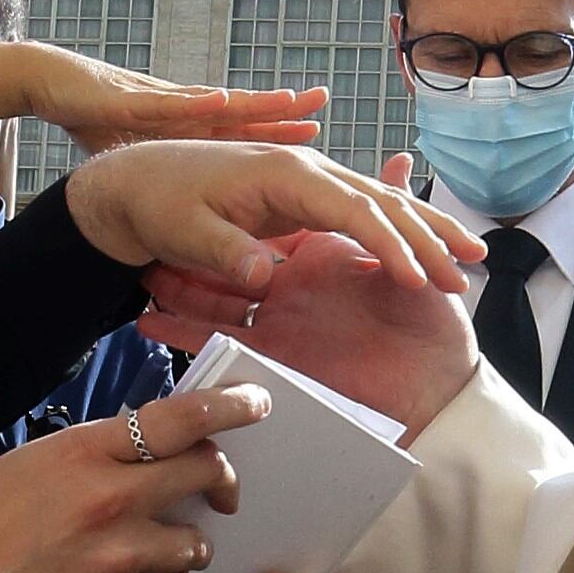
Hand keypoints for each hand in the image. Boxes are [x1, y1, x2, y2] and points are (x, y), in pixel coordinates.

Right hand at [0, 383, 269, 572]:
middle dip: (221, 480)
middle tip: (219, 489)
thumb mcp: (28, 466)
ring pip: (194, 542)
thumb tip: (147, 446)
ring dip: (183, 543)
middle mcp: (110, 501)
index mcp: (84, 455)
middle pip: (207, 473)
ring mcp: (119, 558)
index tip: (256, 403)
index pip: (180, 419)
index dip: (230, 407)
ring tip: (139, 548)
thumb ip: (93, 454)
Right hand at [17, 47, 327, 153]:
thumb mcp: (140, 151)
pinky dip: (194, 103)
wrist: (53, 83)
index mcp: (186, 125)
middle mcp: (181, 109)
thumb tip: (195, 206)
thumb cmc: (96, 119)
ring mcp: (159, 101)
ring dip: (250, 102)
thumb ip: (168, 171)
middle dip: (279, 107)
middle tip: (321, 100)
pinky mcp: (130, 99)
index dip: (276, 126)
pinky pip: (166, 104)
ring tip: (287, 99)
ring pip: (212, 103)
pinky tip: (222, 100)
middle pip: (238, 110)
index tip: (316, 128)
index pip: (240, 125)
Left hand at [64, 139, 481, 295]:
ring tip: (466, 258)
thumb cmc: (159, 200)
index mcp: (285, 175)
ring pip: (380, 207)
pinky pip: (359, 216)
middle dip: (429, 234)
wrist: (134, 178)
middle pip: (382, 205)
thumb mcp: (186, 231)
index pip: (355, 208)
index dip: (391, 244)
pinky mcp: (302, 201)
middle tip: (469, 265)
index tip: (419, 278)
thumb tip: (269, 277)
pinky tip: (424, 249)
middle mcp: (305, 175)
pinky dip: (396, 231)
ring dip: (423, 231)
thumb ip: (229, 254)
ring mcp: (308, 187)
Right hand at [142, 218, 478, 438]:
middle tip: (151, 223)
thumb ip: (395, 219)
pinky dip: (184, 333)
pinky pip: (224, 345)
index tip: (199, 191)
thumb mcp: (413, 274)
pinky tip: (147, 319)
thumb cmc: (431, 340)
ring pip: (217, 299)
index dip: (247, 208)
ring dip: (178, 288)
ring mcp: (278, 323)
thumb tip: (400, 164)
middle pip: (232, 263)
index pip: (274, 227)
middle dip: (190, 249)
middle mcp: (295, 286)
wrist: (435, 408)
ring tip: (138, 269)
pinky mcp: (274, 358)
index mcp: (325, 258)